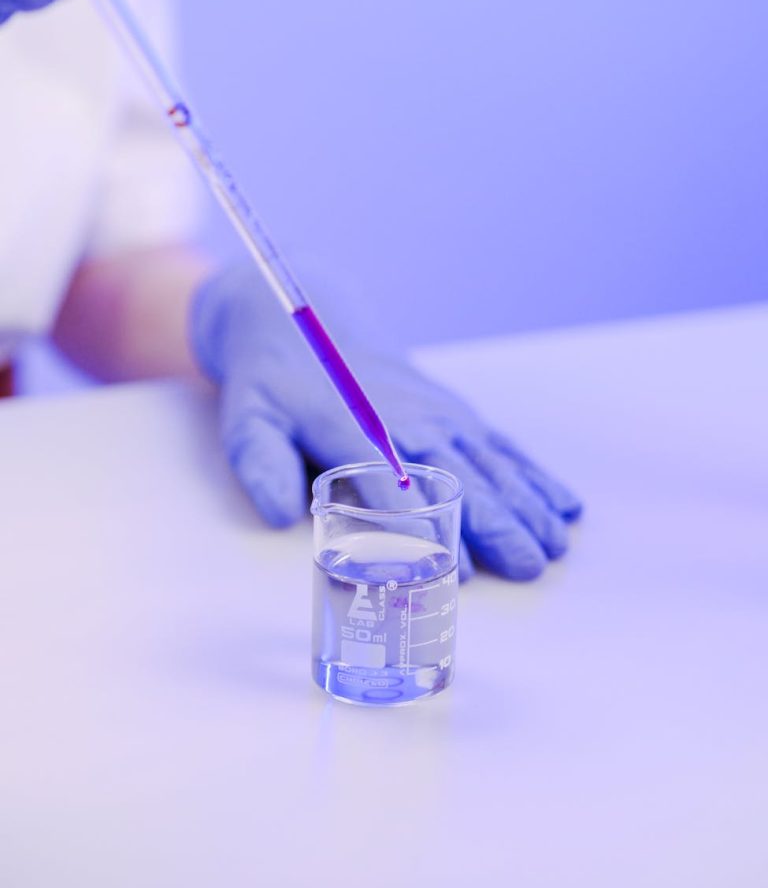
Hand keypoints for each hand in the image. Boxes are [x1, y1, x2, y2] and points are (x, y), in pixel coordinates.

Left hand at [191, 261, 581, 580]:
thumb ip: (261, 464)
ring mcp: (436, 413)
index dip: (424, 529)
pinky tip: (563, 505)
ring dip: (525, 505)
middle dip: (497, 523)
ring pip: (489, 463)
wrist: (308, 318)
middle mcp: (404, 420)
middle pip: (457, 477)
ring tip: (555, 547)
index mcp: (351, 428)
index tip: (455, 569)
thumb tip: (278, 516)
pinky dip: (533, 475)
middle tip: (528, 566)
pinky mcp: (452, 411)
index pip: (391, 486)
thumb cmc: (272, 381)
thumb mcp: (246, 418)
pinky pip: (499, 445)